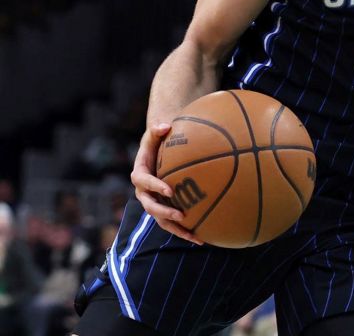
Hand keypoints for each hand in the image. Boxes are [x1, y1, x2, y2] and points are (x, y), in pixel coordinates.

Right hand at [131, 122, 202, 243]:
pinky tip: (203, 238)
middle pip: (150, 206)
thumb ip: (157, 130)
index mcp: (139, 174)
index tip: (170, 190)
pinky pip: (173, 224)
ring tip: (195, 236)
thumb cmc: (158, 141)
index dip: (155, 186)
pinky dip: (186, 231)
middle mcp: (143, 192)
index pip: (144, 182)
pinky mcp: (164, 210)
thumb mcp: (154, 134)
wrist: (157, 153)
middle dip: (165, 212)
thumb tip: (165, 126)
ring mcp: (153, 203)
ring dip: (177, 229)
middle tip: (181, 215)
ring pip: (162, 220)